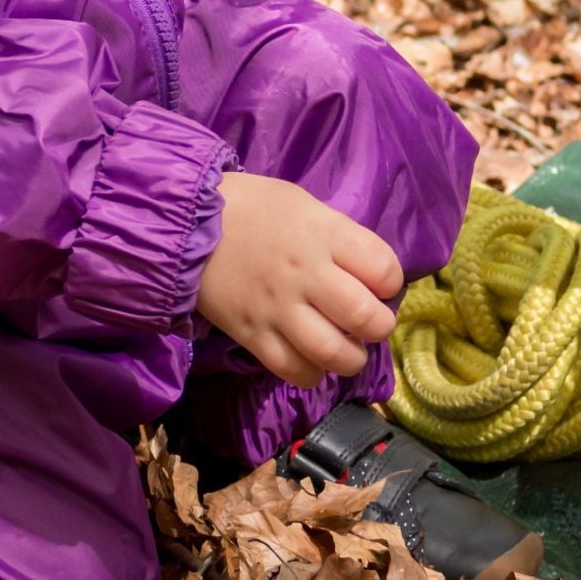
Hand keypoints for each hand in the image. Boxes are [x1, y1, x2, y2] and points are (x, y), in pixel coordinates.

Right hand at [197, 173, 402, 388]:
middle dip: (378, 327)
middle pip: (364, 317)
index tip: (380, 284)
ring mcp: (278, 308)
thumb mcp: (305, 206)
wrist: (190, 222)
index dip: (389, 282)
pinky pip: (292, 370)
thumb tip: (368, 274)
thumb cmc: (255, 207)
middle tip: (370, 324)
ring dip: (351, 358)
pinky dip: (311, 373)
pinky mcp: (252, 334)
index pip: (383, 269)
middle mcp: (307, 274)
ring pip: (332, 352)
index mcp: (325, 235)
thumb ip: (338, 238)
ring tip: (348, 350)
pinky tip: (313, 362)